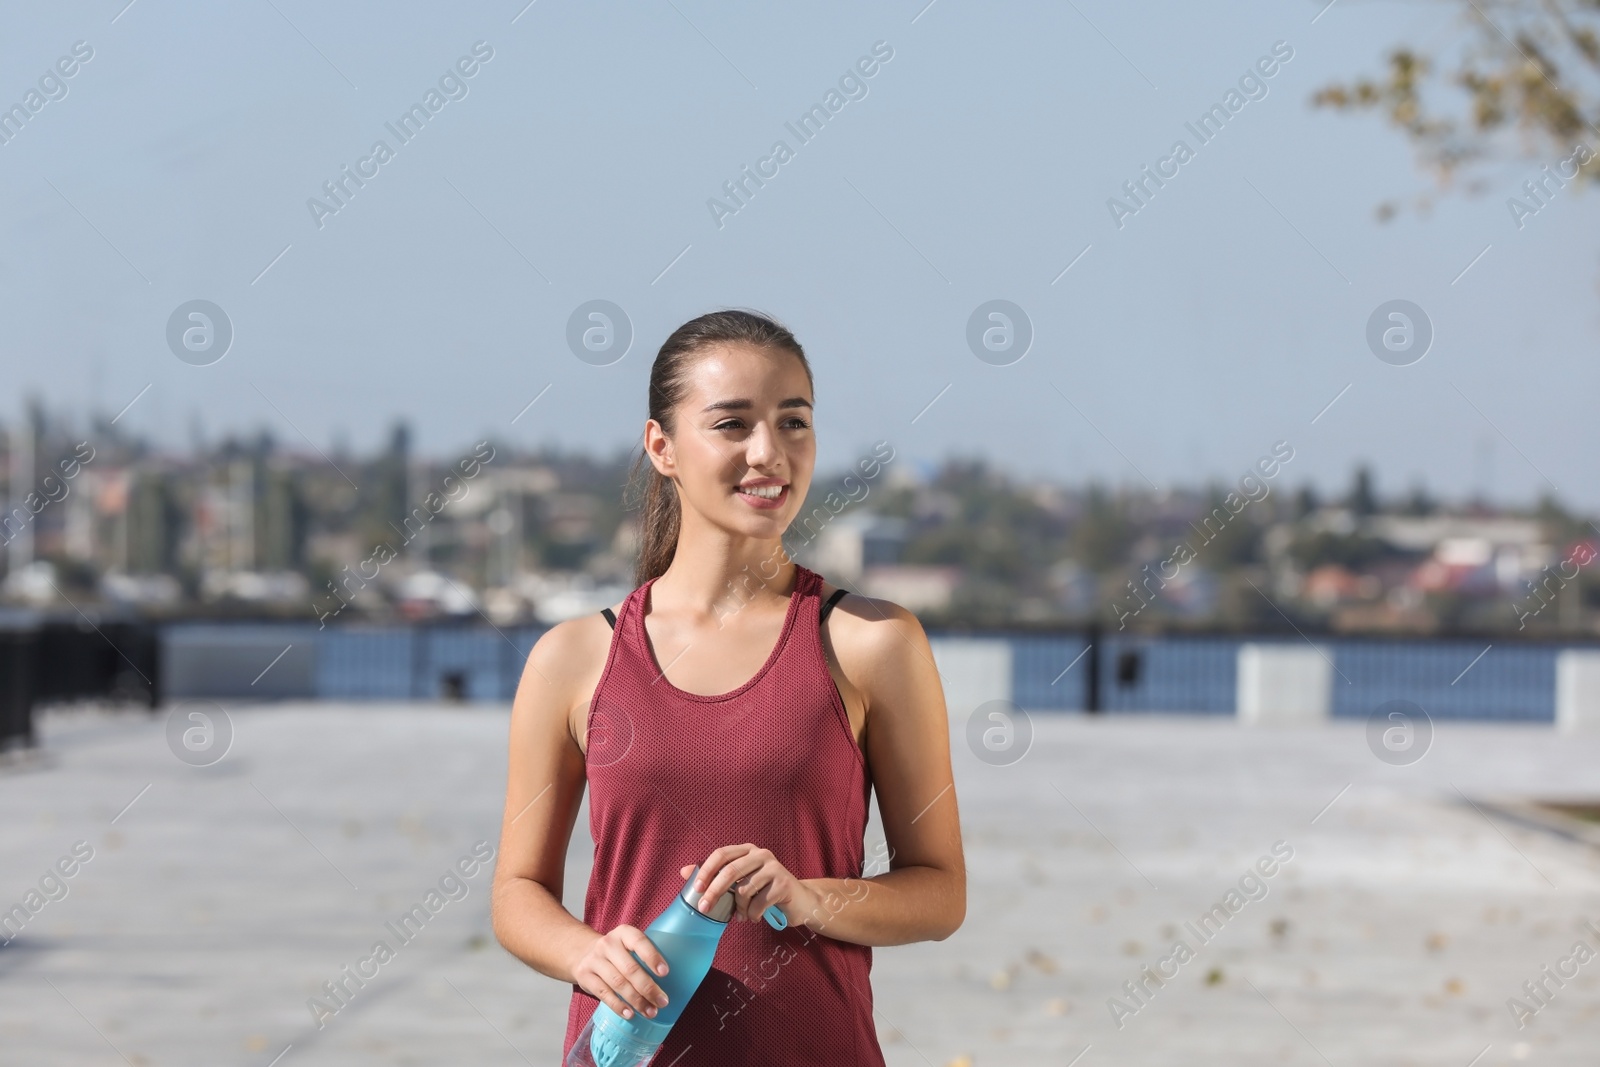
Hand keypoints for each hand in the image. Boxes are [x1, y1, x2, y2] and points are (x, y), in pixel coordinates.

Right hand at [571, 924, 669, 1021]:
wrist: (583, 953)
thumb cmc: (617, 952)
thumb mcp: (628, 944)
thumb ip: (644, 954)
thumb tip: (672, 979)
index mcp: (623, 933)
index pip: (639, 942)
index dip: (652, 957)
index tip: (665, 973)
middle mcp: (607, 944)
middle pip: (629, 968)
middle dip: (648, 987)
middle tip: (662, 1001)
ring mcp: (594, 960)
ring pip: (618, 983)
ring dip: (636, 1000)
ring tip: (650, 1011)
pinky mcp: (585, 976)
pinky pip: (604, 993)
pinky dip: (618, 1005)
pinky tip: (630, 1014)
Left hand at [680, 844, 820, 926]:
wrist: (800, 901)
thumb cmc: (765, 891)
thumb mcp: (741, 881)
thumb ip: (716, 876)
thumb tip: (684, 872)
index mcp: (747, 850)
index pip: (721, 854)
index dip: (706, 870)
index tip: (696, 888)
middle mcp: (761, 854)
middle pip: (731, 871)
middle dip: (715, 892)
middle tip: (704, 908)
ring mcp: (774, 867)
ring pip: (744, 890)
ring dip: (739, 909)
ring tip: (742, 915)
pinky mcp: (784, 883)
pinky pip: (758, 903)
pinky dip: (752, 915)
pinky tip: (755, 917)